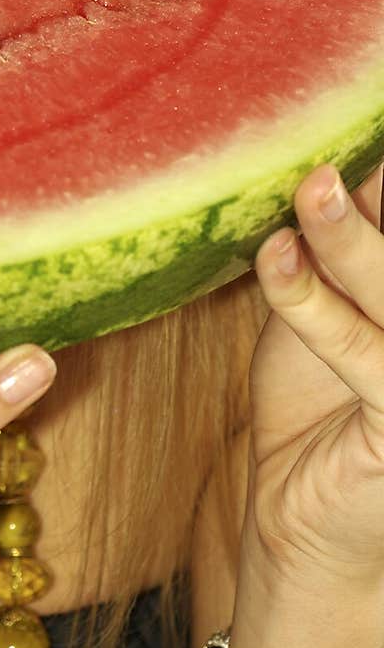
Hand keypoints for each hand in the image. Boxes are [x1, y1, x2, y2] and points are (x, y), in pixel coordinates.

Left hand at [247, 159, 383, 584]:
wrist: (302, 524)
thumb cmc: (315, 410)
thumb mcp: (327, 312)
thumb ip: (343, 250)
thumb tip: (338, 164)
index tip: (371, 123)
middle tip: (340, 152)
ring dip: (353, 240)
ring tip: (315, 187)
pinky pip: (362, 353)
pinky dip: (312, 302)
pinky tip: (277, 257)